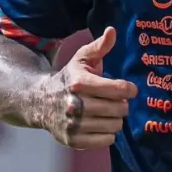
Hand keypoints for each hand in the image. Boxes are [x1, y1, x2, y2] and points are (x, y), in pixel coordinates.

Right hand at [40, 27, 137, 149]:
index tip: (130, 89)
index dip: (130, 89)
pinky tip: (101, 124)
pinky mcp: (73, 140)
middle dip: (122, 104)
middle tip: (116, 101)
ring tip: (108, 112)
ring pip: (115, 126)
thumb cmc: (69, 78)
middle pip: (119, 109)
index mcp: (80, 82)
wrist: (41, 101)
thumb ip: (99, 46)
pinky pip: (106, 140)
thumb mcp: (81, 59)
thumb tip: (112, 30)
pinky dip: (108, 134)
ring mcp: (74, 124)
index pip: (119, 89)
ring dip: (116, 119)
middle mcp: (76, 104)